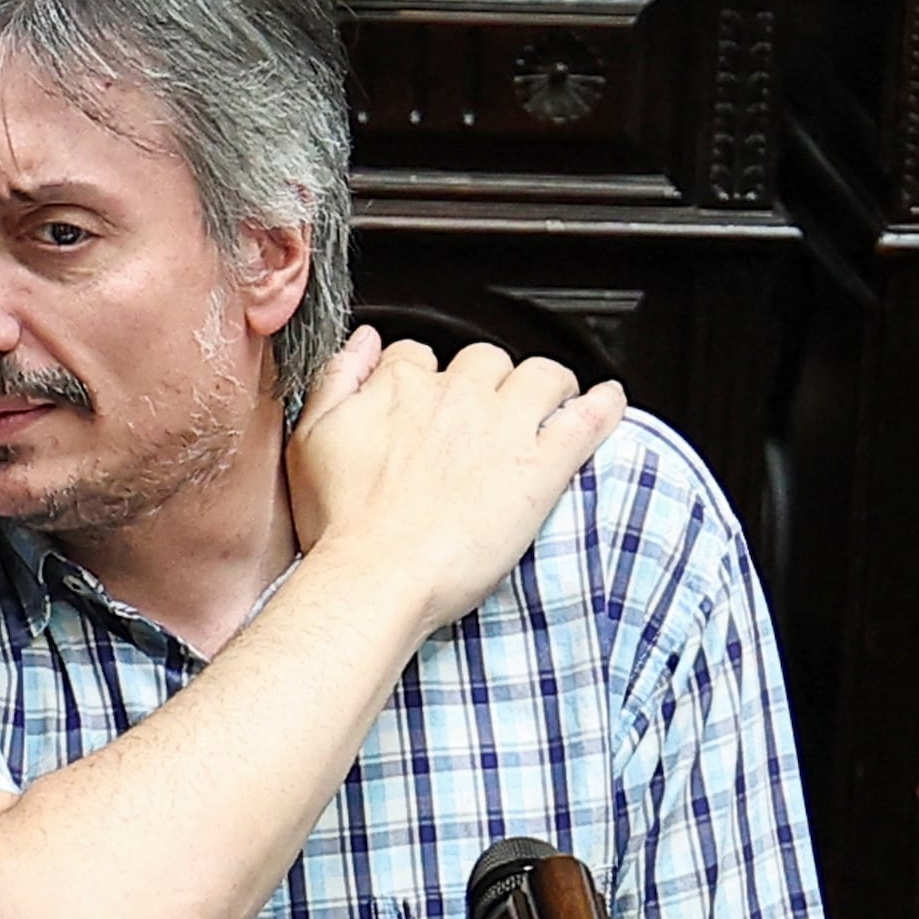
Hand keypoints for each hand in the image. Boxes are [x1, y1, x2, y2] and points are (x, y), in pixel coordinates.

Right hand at [284, 332, 626, 644]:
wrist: (377, 576)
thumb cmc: (342, 525)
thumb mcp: (311, 439)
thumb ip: (337, 378)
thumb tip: (364, 341)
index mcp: (400, 386)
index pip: (421, 356)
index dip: (428, 379)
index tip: (432, 404)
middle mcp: (456, 396)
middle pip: (484, 360)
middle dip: (487, 382)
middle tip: (483, 419)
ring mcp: (503, 426)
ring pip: (541, 375)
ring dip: (544, 387)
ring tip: (546, 408)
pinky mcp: (541, 466)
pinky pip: (585, 418)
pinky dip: (604, 406)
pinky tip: (608, 402)